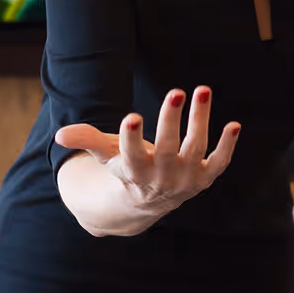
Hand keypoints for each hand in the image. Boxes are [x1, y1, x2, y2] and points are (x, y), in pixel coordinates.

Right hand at [55, 87, 239, 232]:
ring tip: (201, 90)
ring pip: (195, 148)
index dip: (131, 138)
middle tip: (175, 91)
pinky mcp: (205, 177)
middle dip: (171, 121)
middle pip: (168, 149)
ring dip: (200, 121)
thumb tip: (60, 136)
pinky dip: (227, 146)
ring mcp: (186, 179)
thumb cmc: (125, 168)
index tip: (132, 117)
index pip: (131, 157)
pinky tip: (233, 124)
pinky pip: (219, 162)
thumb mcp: (104, 155)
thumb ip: (85, 140)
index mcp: (133, 173)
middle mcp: (161, 178)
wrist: (147, 202)